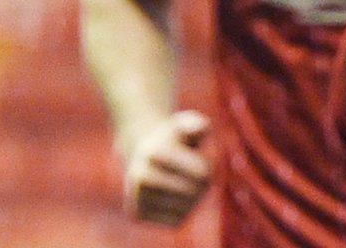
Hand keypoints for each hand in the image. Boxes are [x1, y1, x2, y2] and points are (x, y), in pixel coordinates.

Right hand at [121, 110, 211, 225]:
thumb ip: (197, 123)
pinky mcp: (136, 215)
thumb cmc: (175, 138)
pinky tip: (173, 198)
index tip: (200, 159)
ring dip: (193, 199)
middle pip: (194, 192)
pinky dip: (182, 211)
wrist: (143, 154)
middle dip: (203, 184)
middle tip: (196, 175)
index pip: (202, 172)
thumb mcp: (187, 123)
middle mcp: (141, 175)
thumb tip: (200, 128)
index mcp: (155, 152)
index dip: (209, 167)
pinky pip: (175, 221)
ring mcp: (136, 196)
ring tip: (182, 184)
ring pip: (185, 208)